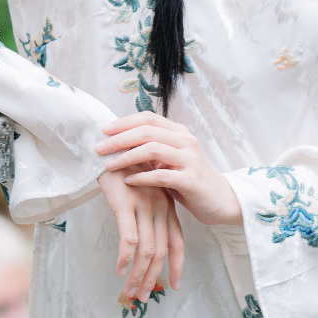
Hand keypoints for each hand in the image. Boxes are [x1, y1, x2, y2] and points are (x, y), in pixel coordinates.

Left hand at [95, 113, 242, 226]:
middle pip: (147, 131)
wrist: (217, 199)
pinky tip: (129, 180)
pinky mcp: (191, 180)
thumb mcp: (169, 158)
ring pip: (153, 150)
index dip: (124, 122)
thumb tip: (117, 140)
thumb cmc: (187, 178)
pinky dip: (142, 177)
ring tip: (109, 165)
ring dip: (127, 157)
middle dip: (119, 139)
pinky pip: (162, 175)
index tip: (104, 130)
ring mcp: (190, 159)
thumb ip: (151, 147)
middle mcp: (186, 141)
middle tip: (99, 148)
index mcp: (179, 133)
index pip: (148, 118)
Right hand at [97, 168, 184, 300]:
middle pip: (162, 251)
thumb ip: (145, 211)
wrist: (106, 146)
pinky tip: (120, 270)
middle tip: (145, 298)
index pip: (177, 241)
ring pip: (147, 250)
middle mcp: (159, 208)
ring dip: (139, 274)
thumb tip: (141, 239)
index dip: (177, 265)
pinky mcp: (126, 205)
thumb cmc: (120, 168)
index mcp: (165, 205)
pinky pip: (129, 238)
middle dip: (154, 278)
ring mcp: (144, 207)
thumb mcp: (140, 190)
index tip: (175, 285)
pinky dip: (126, 257)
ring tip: (131, 292)